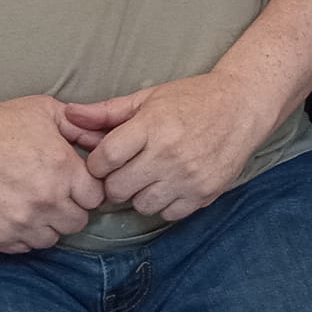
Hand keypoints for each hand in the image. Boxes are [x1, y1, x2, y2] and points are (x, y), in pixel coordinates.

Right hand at [0, 94, 105, 252]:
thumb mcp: (45, 110)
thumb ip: (79, 126)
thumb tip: (102, 139)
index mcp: (63, 170)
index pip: (96, 198)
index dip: (87, 189)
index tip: (75, 183)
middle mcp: (47, 200)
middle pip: (77, 222)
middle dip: (70, 208)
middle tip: (54, 194)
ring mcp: (21, 223)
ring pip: (51, 239)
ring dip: (47, 224)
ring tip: (31, 203)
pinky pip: (23, 248)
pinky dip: (22, 235)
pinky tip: (13, 212)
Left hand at [59, 71, 269, 221]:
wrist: (242, 106)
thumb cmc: (192, 98)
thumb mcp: (148, 98)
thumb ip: (107, 111)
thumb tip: (68, 114)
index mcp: (152, 125)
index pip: (105, 159)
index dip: (97, 163)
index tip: (105, 159)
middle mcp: (169, 153)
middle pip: (117, 189)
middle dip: (114, 181)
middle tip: (125, 169)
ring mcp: (187, 177)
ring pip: (140, 205)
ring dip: (139, 193)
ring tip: (150, 175)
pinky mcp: (203, 193)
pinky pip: (167, 214)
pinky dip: (164, 203)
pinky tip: (170, 183)